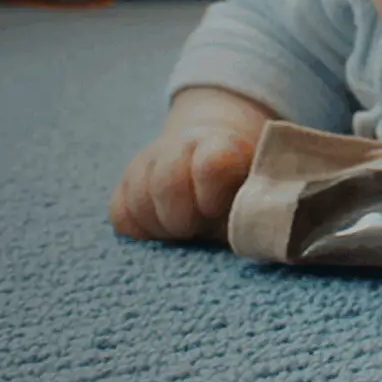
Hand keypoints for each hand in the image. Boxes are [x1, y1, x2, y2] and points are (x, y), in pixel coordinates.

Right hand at [110, 88, 268, 241]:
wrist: (218, 154)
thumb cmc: (245, 187)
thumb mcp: (261, 193)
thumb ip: (260, 211)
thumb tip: (257, 234)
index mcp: (222, 146)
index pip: (210, 163)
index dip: (210, 190)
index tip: (215, 209)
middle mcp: (180, 147)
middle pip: (165, 184)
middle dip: (181, 218)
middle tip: (197, 228)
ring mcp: (149, 163)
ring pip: (138, 200)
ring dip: (162, 226)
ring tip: (184, 229)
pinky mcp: (126, 183)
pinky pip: (121, 215)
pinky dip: (140, 229)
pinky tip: (161, 229)